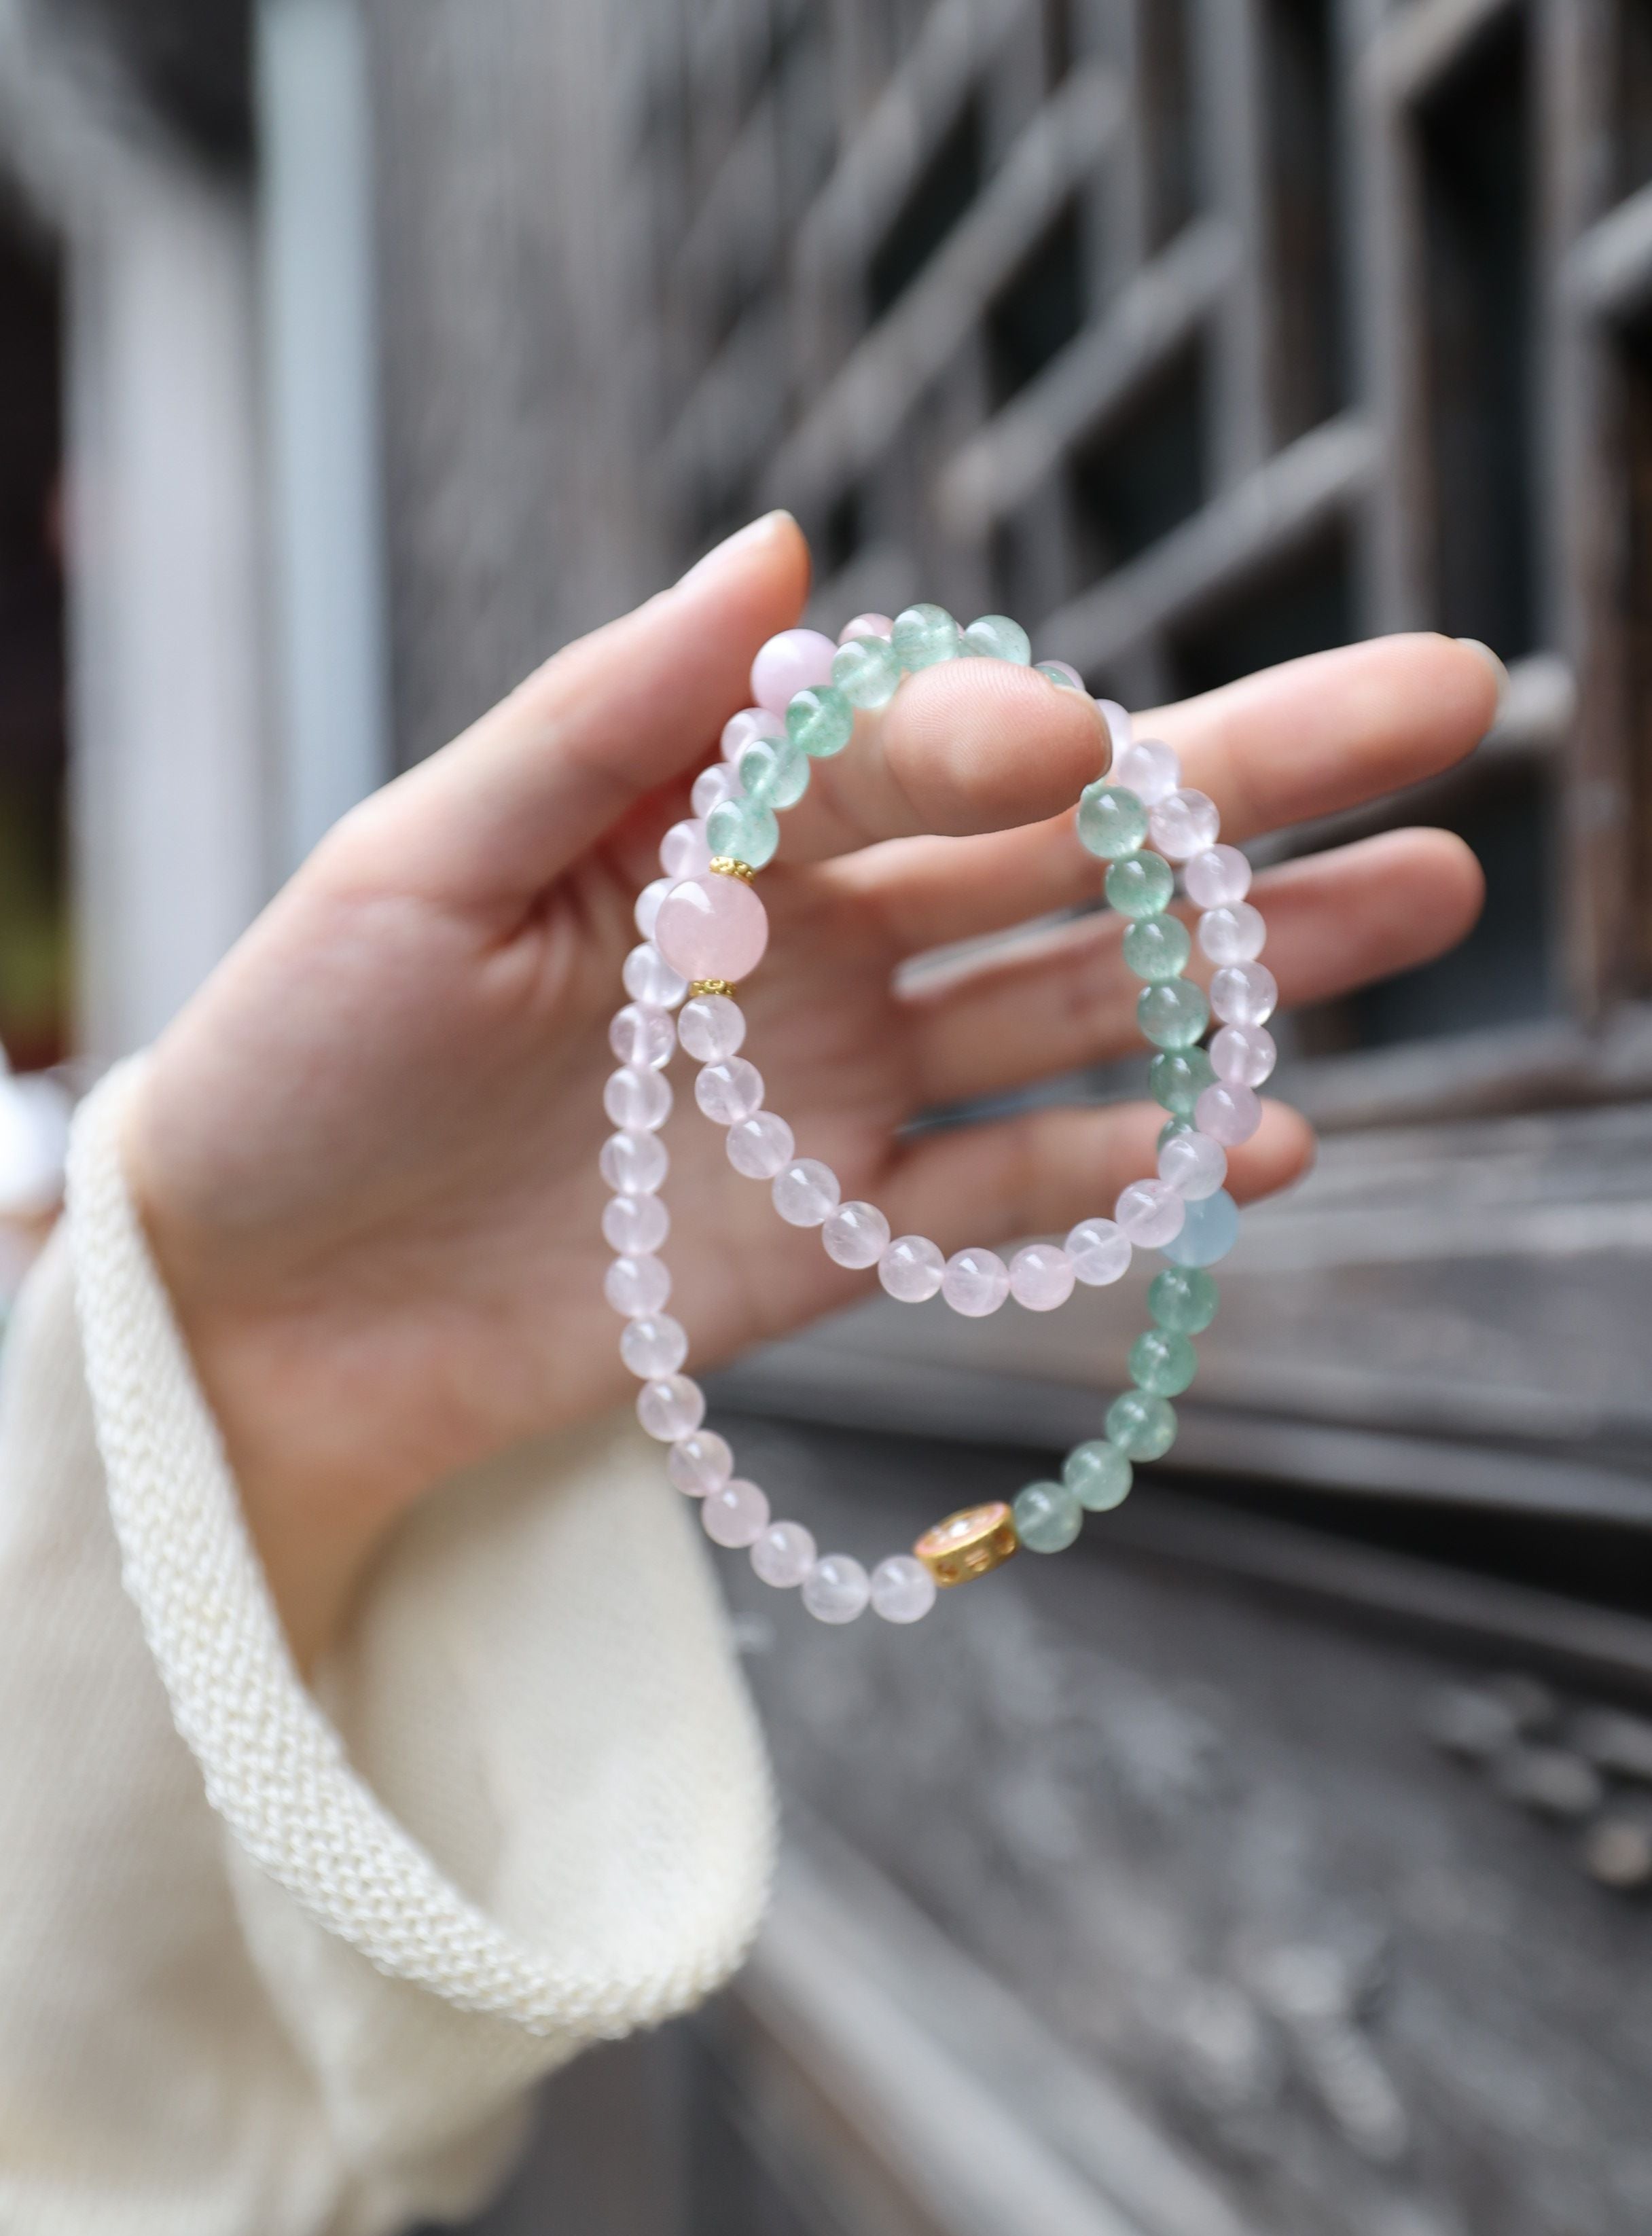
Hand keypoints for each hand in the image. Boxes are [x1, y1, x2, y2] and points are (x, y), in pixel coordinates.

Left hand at [127, 514, 1496, 1666]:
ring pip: (1079, 1008)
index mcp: (712, 821)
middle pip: (1056, 855)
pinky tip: (1271, 1135)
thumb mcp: (418, 859)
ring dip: (1249, 965)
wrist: (255, 1307)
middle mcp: (807, 941)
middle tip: (1445, 714)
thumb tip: (784, 539)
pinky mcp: (836, 1241)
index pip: (901, 753)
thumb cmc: (299, 1057)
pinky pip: (1011, 1200)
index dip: (991, 742)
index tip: (1072, 749)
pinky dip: (1130, 1175)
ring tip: (1423, 896)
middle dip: (1246, 791)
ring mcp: (837, 1090)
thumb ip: (606, 714)